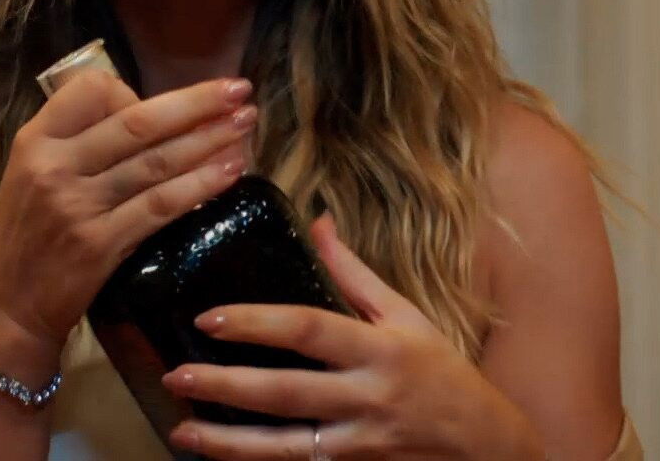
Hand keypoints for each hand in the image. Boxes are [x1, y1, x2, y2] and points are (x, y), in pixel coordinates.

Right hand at [0, 72, 256, 363]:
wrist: (3, 308)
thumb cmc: (28, 236)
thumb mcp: (33, 174)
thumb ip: (81, 143)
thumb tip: (151, 114)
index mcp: (36, 140)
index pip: (93, 90)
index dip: (137, 90)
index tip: (167, 104)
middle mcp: (54, 165)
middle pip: (139, 121)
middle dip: (197, 102)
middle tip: (240, 90)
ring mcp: (76, 205)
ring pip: (157, 161)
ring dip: (210, 139)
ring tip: (247, 124)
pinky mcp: (98, 244)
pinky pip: (161, 205)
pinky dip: (200, 185)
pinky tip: (230, 172)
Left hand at [161, 217, 544, 460]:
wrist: (483, 444)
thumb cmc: (442, 372)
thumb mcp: (407, 316)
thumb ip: (355, 274)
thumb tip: (317, 222)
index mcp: (381, 349)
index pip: (310, 329)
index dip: (257, 323)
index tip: (210, 318)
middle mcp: (369, 397)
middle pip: (287, 393)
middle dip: (226, 386)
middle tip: (176, 376)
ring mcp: (360, 443)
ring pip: (285, 447)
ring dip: (229, 443)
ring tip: (183, 431)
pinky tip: (220, 457)